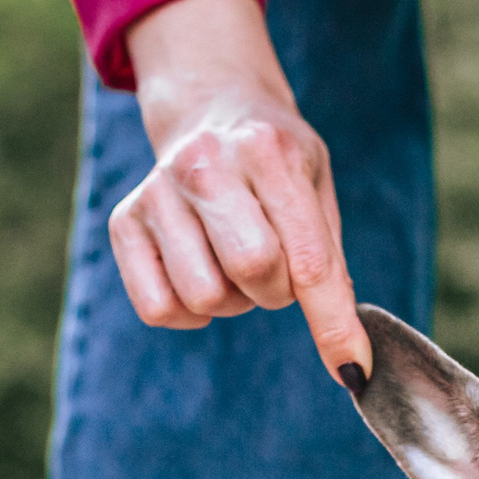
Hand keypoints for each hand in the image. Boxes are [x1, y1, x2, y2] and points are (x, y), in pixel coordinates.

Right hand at [111, 0, 369, 379]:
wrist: (210, 109)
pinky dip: (189, 312)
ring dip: (233, 300)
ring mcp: (157, 191)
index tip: (354, 369)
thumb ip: (330, 265)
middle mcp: (205, 164)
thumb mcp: (317, 189)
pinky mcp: (123, 221)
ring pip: (205, 297)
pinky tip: (201, 274)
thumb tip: (350, 361)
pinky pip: (158, 308)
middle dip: (276, 291)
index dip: (334, 323)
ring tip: (233, 261)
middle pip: (253, 272)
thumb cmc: (277, 163)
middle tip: (274, 267)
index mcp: (268, 152)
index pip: (308, 258)